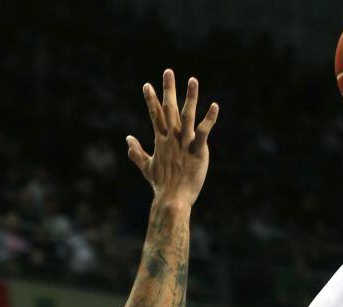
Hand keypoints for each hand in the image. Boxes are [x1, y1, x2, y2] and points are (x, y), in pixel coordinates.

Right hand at [126, 69, 218, 207]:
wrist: (172, 199)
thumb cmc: (161, 186)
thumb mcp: (147, 167)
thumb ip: (136, 153)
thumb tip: (127, 140)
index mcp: (160, 141)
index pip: (154, 116)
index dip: (150, 100)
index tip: (147, 85)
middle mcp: (172, 138)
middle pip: (169, 109)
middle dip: (168, 90)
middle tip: (168, 71)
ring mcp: (184, 144)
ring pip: (187, 116)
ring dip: (190, 97)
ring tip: (193, 80)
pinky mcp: (198, 151)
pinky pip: (203, 132)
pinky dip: (209, 119)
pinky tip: (214, 106)